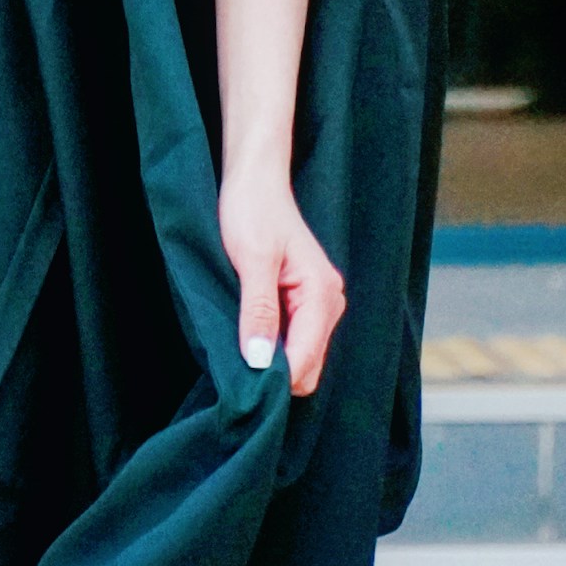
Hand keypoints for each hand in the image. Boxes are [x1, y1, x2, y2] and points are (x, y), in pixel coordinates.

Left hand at [217, 164, 345, 396]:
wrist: (255, 179)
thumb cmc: (252, 209)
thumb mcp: (252, 260)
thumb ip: (259, 311)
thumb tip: (258, 362)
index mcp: (322, 293)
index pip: (306, 358)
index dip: (276, 377)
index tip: (242, 386)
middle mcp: (330, 302)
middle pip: (308, 366)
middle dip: (277, 373)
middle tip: (236, 367)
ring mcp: (320, 303)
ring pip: (302, 356)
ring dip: (274, 360)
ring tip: (241, 349)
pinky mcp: (305, 302)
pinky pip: (295, 340)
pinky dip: (275, 346)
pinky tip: (251, 337)